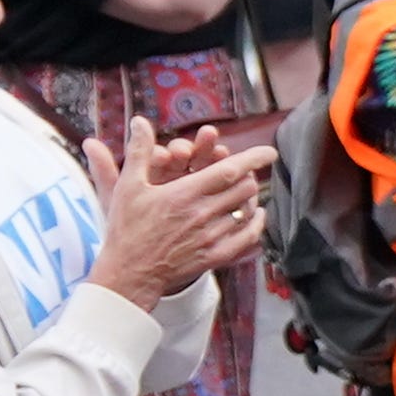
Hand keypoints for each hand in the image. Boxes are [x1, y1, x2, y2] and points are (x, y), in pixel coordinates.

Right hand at [94, 120, 265, 305]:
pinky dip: (256, 224)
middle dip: (249, 176)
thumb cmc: (126, 229)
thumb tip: (140, 121)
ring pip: (247, 210)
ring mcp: (211, 237)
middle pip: (244, 188)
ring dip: (250, 198)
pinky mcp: (215, 256)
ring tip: (245, 191)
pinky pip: (247, 237)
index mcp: (184, 194)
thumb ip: (138, 152)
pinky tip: (254, 216)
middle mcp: (202, 214)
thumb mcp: (127, 187)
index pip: (230, 170)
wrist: (128, 274)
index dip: (253, 158)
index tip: (269, 152)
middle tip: (245, 172)